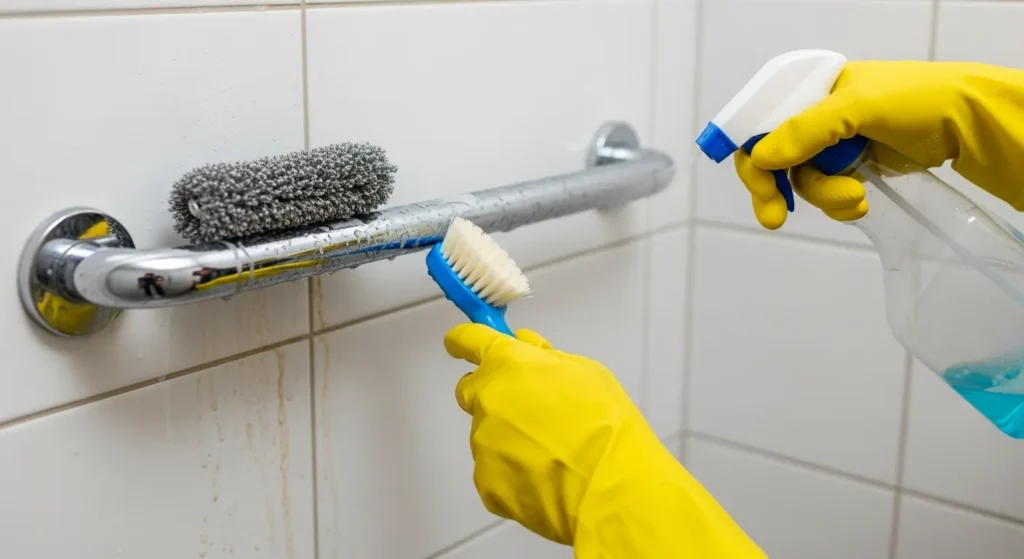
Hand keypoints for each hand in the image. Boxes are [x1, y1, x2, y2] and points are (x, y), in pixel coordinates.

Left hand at [445, 323, 765, 557]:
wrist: (608, 487)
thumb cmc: (604, 424)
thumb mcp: (586, 372)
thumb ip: (546, 357)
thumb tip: (526, 347)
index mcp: (508, 364)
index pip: (470, 340)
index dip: (464, 339)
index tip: (459, 342)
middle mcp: (487, 400)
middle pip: (471, 390)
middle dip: (492, 393)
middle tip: (528, 408)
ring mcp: (482, 443)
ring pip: (486, 433)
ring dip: (508, 436)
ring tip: (551, 452)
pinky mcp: (485, 482)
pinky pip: (493, 470)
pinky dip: (512, 472)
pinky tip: (544, 477)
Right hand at [735, 60, 1023, 228]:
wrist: (967, 123)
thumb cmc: (915, 99)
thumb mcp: (857, 106)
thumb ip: (806, 130)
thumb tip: (759, 157)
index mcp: (809, 89)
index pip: (761, 123)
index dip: (752, 154)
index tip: (759, 185)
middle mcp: (814, 117)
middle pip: (772, 159)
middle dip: (773, 189)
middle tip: (775, 217)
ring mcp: (832, 145)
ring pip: (802, 182)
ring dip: (824, 196)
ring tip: (856, 198)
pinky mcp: (850, 169)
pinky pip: (826, 195)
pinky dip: (839, 204)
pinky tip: (860, 203)